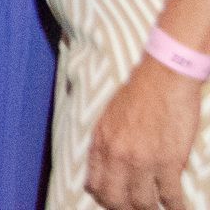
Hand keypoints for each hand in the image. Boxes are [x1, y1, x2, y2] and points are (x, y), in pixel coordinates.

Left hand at [86, 58, 201, 208]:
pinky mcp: (169, 162)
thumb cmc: (139, 94)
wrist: (163, 78)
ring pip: (142, 203)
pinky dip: (176, 208)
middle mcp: (117, 155)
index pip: (95, 184)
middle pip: (115, 200)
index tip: (115, 203)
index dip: (104, 199)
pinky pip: (171, 197)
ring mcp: (142, 160)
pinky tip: (179, 209)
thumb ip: (107, 144)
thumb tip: (107, 168)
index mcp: (101, 143)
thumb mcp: (109, 118)